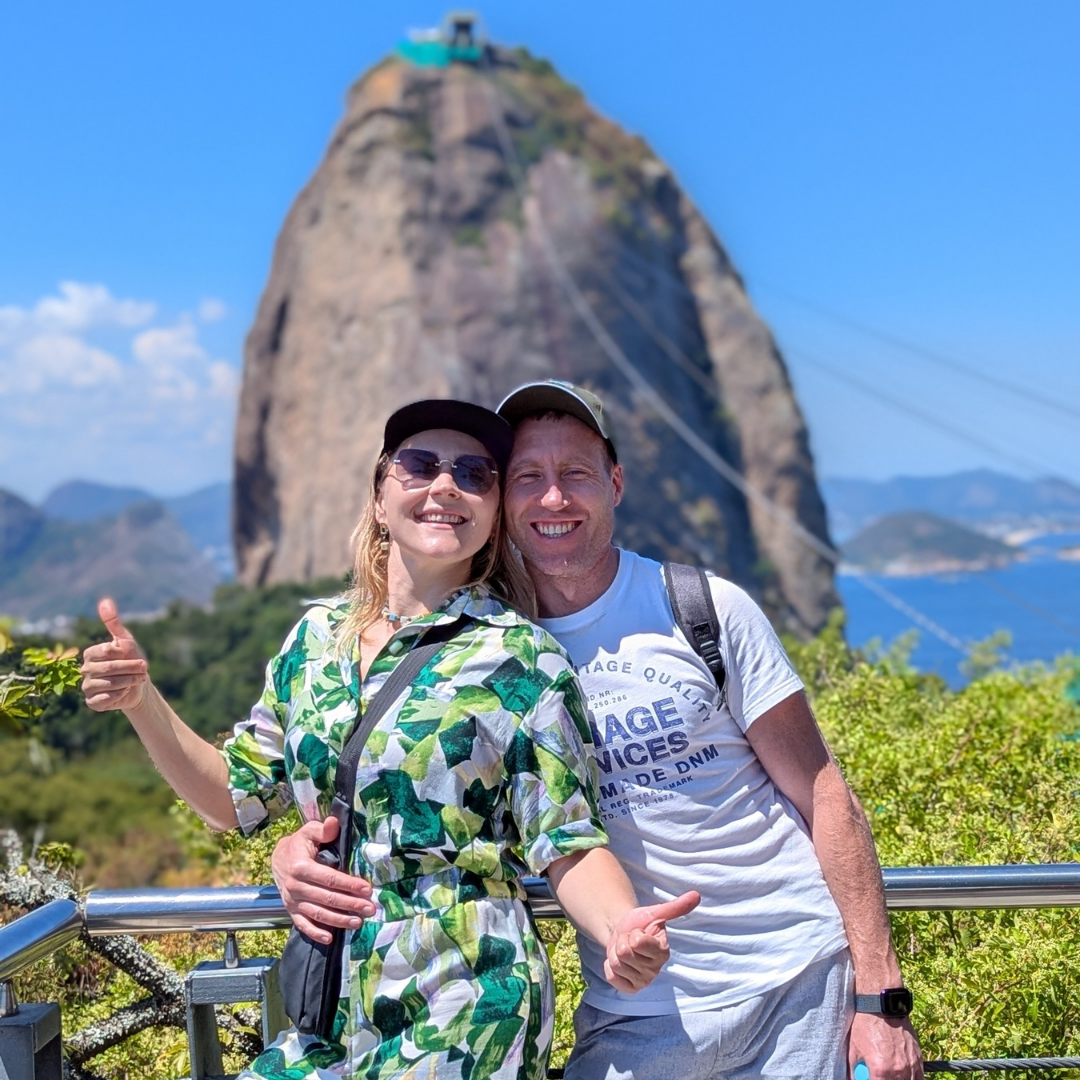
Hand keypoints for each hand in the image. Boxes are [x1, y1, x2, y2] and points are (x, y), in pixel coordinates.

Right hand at [81, 598, 148, 711]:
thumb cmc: (131, 659)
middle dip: (132, 668)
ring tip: (138, 679)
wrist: (138, 684)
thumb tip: (104, 601)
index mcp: (90, 653)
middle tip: (144, 668)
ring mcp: (87, 687)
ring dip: (129, 681)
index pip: (107, 651)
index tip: (136, 655)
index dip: (126, 654)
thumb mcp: (126, 640)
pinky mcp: (92, 702)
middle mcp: (85, 669)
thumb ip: (114, 622)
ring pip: (109, 684)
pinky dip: (120, 695)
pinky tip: (125, 692)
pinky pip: (104, 700)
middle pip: (110, 668)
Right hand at [272, 816, 376, 942]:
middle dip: (350, 905)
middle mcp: (296, 887)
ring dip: (339, 920)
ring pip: (318, 914)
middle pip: (327, 899)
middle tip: (370, 909)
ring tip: (358, 923)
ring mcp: (292, 901)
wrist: (278, 858)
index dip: (349, 885)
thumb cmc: (299, 844)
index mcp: (301, 867)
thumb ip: (322, 829)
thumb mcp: (308, 831)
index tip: (367, 889)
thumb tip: (334, 823)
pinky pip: (303, 925)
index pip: (329, 879)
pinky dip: (315, 933)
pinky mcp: (291, 911)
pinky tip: (330, 938)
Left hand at [603, 890, 700, 992]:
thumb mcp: (655, 912)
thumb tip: (697, 895)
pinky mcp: (630, 989)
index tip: (639, 932)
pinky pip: (611, 977)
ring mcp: (643, 981)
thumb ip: (675, 907)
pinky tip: (620, 962)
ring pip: (616, 964)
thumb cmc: (641, 923)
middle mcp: (655, 970)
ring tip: (625, 950)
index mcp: (663, 952)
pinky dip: (610, 967)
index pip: (637, 942)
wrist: (624, 934)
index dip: (633, 933)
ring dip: (615, 952)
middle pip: (625, 953)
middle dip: (623, 941)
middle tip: (630, 940)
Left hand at [849, 1012, 922, 1079]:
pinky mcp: (919, 1060)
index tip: (869, 1076)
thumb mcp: (853, 1050)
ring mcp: (912, 1067)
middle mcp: (899, 1072)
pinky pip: (918, 1079)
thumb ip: (854, 1072)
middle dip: (883, 1079)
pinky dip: (910, 1079)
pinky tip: (901, 1075)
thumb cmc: (864, 1026)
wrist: (881, 1006)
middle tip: (877, 1074)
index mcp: (881, 1071)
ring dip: (897, 1079)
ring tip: (888, 1073)